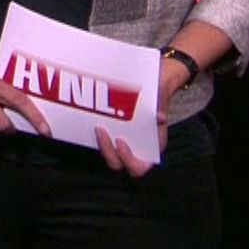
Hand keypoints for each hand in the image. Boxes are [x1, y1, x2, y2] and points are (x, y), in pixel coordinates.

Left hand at [95, 59, 183, 175]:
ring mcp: (121, 140)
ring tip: (95, 124)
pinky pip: (99, 137)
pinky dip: (91, 131)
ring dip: (98, 142)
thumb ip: (161, 107)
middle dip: (106, 150)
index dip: (128, 159)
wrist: (155, 80)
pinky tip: (86, 117)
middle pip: (116, 163)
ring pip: (106, 152)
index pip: (137, 168)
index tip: (121, 141)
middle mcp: (135, 148)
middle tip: (100, 129)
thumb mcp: (162, 97)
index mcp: (151, 148)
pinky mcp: (110, 130)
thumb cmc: (160, 93)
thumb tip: (159, 117)